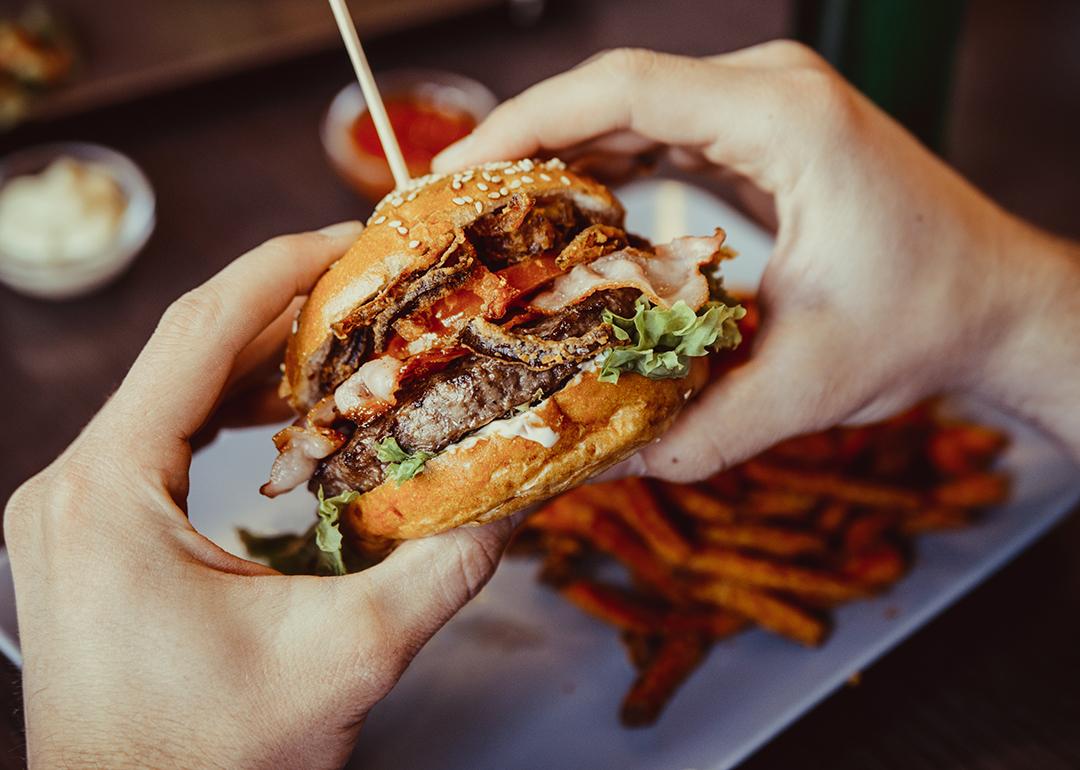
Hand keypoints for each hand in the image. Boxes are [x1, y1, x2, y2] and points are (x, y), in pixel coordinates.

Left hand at [3, 223, 516, 769]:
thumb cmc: (212, 760)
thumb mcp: (346, 659)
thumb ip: (444, 571)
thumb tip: (519, 498)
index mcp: (109, 492)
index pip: (197, 333)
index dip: (282, 271)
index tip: (353, 238)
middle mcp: (71, 486)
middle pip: (184, 352)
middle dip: (283, 309)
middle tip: (371, 286)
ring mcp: (71, 510)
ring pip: (170, 392)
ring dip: (258, 360)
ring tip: (344, 340)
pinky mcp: (87, 534)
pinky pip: (160, 437)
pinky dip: (228, 410)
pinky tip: (284, 413)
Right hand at [435, 44, 1079, 474]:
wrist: (995, 303)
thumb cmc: (926, 322)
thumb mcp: (804, 387)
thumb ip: (691, 429)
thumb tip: (589, 464)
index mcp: (785, 120)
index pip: (625, 91)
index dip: (528, 124)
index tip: (458, 175)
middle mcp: (772, 90)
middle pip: (615, 93)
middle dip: (526, 145)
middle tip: (454, 210)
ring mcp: (767, 105)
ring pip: (632, 110)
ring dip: (559, 156)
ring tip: (490, 217)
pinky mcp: (761, 133)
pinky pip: (661, 133)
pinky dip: (604, 168)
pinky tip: (563, 217)